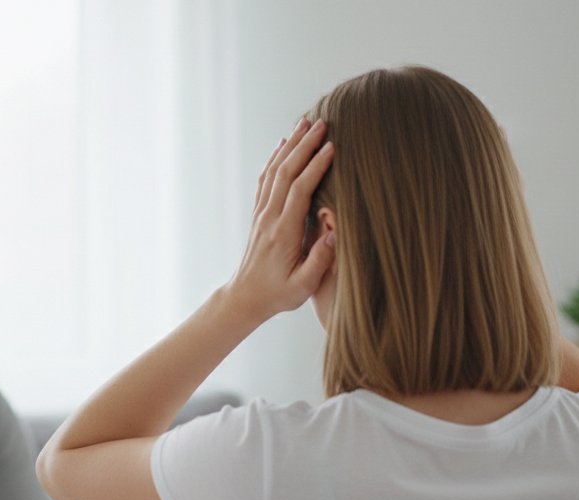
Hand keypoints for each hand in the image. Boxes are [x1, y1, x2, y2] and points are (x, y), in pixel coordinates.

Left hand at [224, 116, 335, 324]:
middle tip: (322, 123)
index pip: (299, 191)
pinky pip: (266, 179)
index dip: (315, 167)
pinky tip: (283, 144)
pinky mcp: (259, 214)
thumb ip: (319, 261)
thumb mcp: (302, 286)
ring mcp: (262, 214)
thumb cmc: (278, 294)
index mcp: (283, 232)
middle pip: (286, 172)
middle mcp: (269, 218)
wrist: (246, 297)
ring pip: (274, 171)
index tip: (332, 147)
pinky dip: (275, 158)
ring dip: (290, 145)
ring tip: (305, 123)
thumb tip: (333, 233)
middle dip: (304, 145)